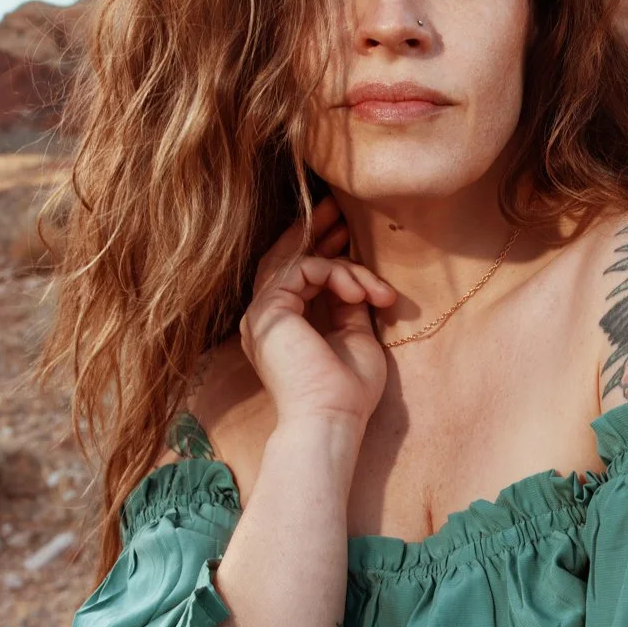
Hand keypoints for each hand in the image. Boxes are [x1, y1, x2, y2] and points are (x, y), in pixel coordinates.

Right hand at [239, 195, 396, 429]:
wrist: (331, 419)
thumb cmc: (346, 392)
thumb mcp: (355, 338)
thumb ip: (349, 307)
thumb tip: (356, 280)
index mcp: (281, 326)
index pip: (292, 274)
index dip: (319, 249)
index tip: (347, 235)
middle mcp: (264, 318)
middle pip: (282, 258)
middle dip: (313, 230)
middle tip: (337, 207)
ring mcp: (261, 314)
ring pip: (295, 260)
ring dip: (337, 258)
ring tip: (366, 270)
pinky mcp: (269, 311)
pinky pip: (302, 268)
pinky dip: (336, 273)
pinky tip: (359, 293)